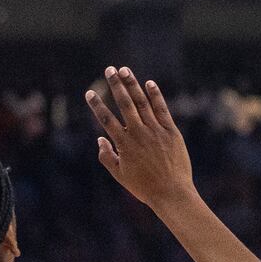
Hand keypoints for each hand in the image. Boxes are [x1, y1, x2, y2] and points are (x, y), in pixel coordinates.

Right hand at [85, 67, 194, 210]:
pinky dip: (155, 95)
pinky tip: (149, 83)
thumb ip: (107, 156)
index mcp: (124, 144)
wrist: (171, 192)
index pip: (106, 119)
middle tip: (109, 69)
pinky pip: (162, 109)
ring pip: (142, 102)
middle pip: (125, 103)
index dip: (97, 105)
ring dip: (133, 85)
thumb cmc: (143, 186)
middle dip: (116, 85)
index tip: (89, 92)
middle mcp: (139, 133)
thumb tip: (99, 138)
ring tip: (125, 70)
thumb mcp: (120, 175)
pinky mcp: (171, 131)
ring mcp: (156, 130)